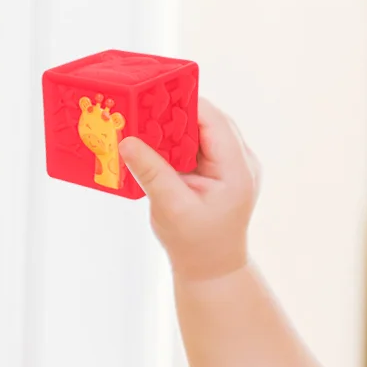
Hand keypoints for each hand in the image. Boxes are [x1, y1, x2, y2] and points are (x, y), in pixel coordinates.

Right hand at [118, 97, 258, 282]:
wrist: (212, 269)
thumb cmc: (196, 245)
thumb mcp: (171, 209)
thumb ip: (152, 172)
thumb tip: (126, 140)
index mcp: (237, 170)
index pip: (212, 119)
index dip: (182, 103)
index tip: (149, 97)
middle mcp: (240, 161)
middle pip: (206, 118)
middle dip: (173, 111)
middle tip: (139, 107)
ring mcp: (231, 163)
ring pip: (200, 127)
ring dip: (172, 124)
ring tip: (141, 121)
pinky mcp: (218, 167)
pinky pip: (195, 141)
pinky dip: (174, 138)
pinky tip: (151, 139)